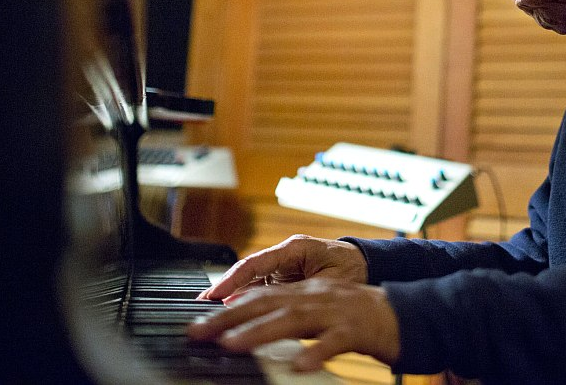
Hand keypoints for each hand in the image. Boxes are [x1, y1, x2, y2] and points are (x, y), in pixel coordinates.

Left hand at [187, 277, 399, 370]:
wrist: (408, 314)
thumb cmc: (362, 319)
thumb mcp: (322, 312)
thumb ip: (291, 317)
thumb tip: (254, 326)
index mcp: (307, 292)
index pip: (261, 295)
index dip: (229, 307)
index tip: (201, 321)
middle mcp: (317, 296)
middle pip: (267, 302)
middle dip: (230, 317)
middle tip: (199, 332)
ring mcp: (336, 312)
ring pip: (293, 319)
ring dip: (260, 331)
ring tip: (232, 344)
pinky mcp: (356, 330)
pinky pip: (332, 343)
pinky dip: (314, 353)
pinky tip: (297, 366)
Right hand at [199, 235, 368, 302]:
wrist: (365, 265)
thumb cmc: (351, 269)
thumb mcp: (331, 282)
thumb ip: (306, 295)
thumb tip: (282, 311)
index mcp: (294, 249)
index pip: (256, 262)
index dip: (234, 279)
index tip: (216, 294)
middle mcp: (283, 256)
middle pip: (246, 273)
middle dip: (223, 290)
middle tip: (201, 307)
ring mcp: (281, 267)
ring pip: (249, 282)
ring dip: (230, 299)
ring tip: (209, 316)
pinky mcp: (282, 279)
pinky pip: (259, 290)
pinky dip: (244, 303)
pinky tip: (229, 316)